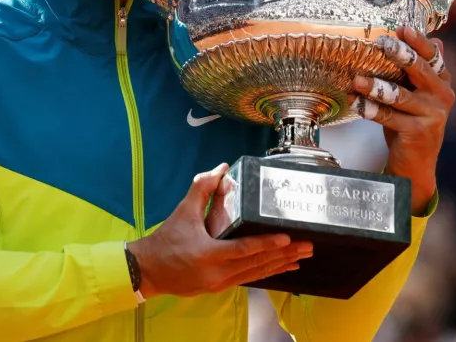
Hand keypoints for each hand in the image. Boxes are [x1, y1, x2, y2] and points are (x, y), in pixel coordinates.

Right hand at [126, 163, 312, 298]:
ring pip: (256, 274)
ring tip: (302, 256)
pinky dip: (267, 272)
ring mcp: (220, 283)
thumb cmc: (166, 240)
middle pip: (257, 264)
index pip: (244, 249)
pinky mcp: (220, 287)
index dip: (268, 244)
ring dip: (280, 265)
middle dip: (285, 255)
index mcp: (208, 254)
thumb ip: (202, 188)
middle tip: (307, 245)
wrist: (148, 270)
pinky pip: (249, 279)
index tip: (288, 238)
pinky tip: (282, 268)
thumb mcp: (183, 211)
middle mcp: (217, 273)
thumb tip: (222, 168)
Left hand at [350, 26, 454, 214]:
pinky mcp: (418, 132)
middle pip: (419, 70)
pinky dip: (369, 109)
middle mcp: (442, 96)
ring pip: (400, 95)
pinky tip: (354, 102)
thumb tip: (435, 39)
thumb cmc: (410, 122)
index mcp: (442, 82)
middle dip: (399, 55)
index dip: (418, 41)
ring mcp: (432, 115)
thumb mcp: (417, 94)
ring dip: (375, 86)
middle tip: (380, 44)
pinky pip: (389, 117)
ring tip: (357, 79)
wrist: (415, 162)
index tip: (400, 29)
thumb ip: (421, 70)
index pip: (432, 56)